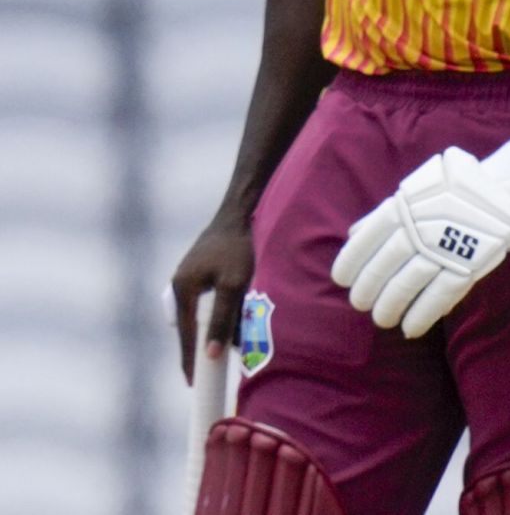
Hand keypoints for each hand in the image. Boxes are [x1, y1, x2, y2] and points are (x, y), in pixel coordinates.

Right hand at [171, 208, 254, 382]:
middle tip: (211, 372)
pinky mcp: (203, 273)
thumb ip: (223, 319)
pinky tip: (236, 320)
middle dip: (202, 348)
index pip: (186, 335)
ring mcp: (190, 278)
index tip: (193, 384)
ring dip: (214, 330)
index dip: (191, 361)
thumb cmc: (239, 246)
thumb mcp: (235, 284)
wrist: (242, 210)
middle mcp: (181, 286)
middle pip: (191, 327)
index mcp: (183, 290)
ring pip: (202, 315)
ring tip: (228, 350)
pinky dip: (220, 314)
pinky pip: (209, 302)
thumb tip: (212, 355)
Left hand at [330, 141, 509, 338]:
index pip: (367, 239)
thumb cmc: (454, 189)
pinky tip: (411, 328)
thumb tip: (354, 235)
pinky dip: (423, 315)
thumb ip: (386, 213)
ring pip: (407, 284)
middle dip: (368, 290)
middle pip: (384, 267)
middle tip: (361, 305)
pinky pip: (440, 295)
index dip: (351, 262)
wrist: (506, 188)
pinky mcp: (468, 264)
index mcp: (405, 206)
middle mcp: (420, 227)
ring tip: (383, 319)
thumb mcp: (417, 189)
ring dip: (390, 306)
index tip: (342, 280)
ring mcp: (444, 247)